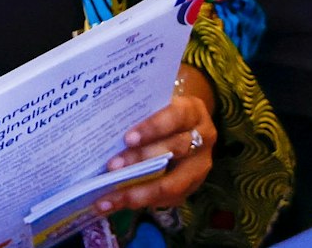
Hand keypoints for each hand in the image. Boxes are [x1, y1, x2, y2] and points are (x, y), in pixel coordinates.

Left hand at [95, 67, 215, 214]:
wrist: (186, 127)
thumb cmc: (164, 114)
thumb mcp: (158, 106)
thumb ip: (141, 115)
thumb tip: (107, 133)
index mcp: (193, 111)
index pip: (176, 117)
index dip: (153, 128)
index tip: (128, 138)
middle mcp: (204, 138)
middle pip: (175, 150)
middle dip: (141, 159)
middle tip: (112, 166)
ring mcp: (200, 165)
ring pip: (172, 183)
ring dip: (138, 191)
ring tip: (110, 197)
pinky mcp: (193, 187)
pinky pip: (168, 199)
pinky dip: (141, 202)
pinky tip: (117, 204)